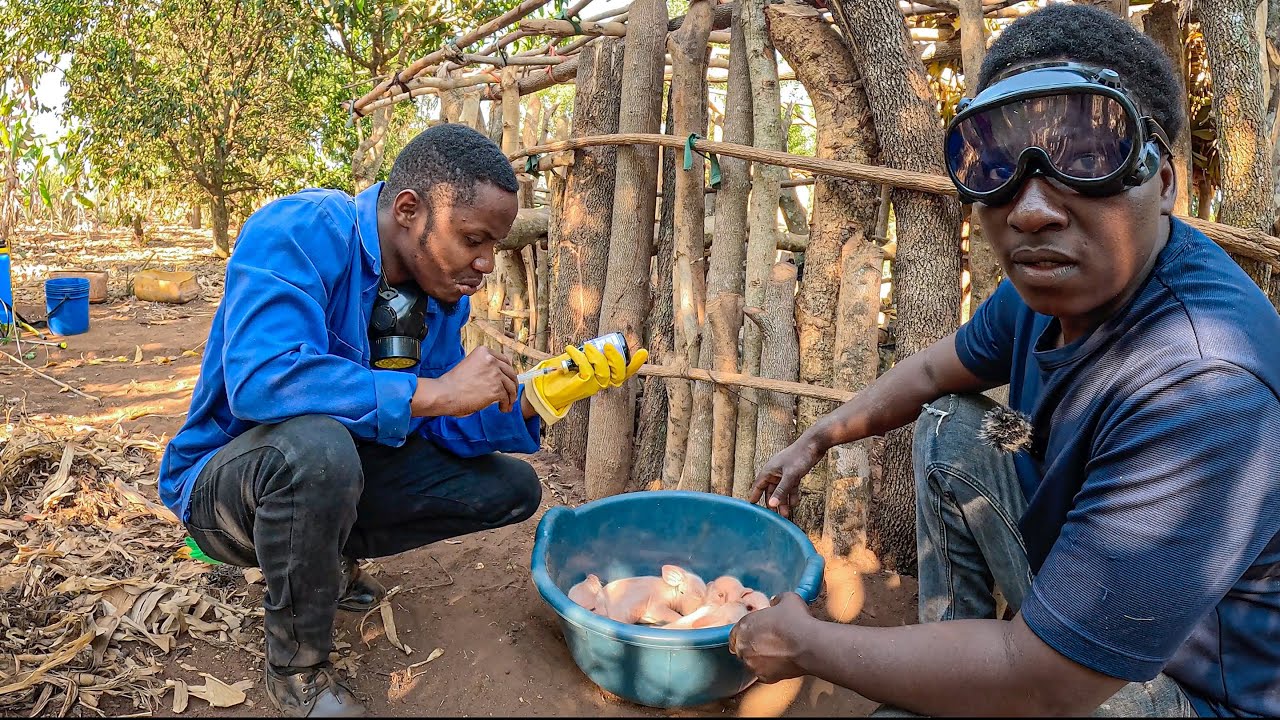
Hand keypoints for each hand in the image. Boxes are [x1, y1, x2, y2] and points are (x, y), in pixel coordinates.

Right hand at [412, 347, 517, 416]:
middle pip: (510, 373)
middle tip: (510, 395)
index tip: (507, 381)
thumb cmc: (453, 383)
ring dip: (510, 397)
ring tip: (507, 405)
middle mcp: (491, 360)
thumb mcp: (470, 366)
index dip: (507, 372)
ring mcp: (495, 374)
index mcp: (484, 352)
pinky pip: (506, 398)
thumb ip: (484, 368)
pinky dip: (506, 404)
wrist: (445, 394)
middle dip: (512, 385)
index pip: (504, 361)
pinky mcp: (496, 389)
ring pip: (510, 386)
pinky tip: (502, 409)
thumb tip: (499, 378)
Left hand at [524, 342, 647, 424]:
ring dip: (596, 356)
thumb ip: (592, 354)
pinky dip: (579, 357)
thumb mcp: (582, 360)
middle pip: (619, 373)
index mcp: (607, 376)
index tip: (643, 352)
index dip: (636, 364)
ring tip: (586, 346)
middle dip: (617, 358)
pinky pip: (587, 370)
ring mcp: (594, 386)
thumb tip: (599, 342)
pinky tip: (571, 349)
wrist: (549, 387)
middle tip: (608, 345)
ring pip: (604, 372)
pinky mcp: (582, 386)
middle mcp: (603, 383)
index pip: (626, 372)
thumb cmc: (567, 370)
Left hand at [729, 592, 813, 682]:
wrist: (809, 645)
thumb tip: (776, 603)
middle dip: (752, 646)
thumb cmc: (796, 621)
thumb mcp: (786, 599)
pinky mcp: (764, 678)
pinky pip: (764, 673)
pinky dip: (771, 669)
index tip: (755, 633)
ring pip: (752, 662)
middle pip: (742, 648)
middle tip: (768, 643)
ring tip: (777, 653)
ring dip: (761, 658)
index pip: (735, 633)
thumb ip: (776, 601)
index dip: (746, 633)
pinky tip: (783, 662)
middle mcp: (743, 646)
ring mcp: (752, 664)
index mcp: (744, 626)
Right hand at [749, 439, 822, 517]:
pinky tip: (794, 504)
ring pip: (781, 490)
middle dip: (772, 503)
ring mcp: (784, 472)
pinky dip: (791, 495)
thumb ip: (781, 491)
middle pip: (770, 490)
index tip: (751, 507)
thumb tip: (772, 505)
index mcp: (769, 470)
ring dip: (783, 501)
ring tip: (785, 515)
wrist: (814, 443)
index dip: (754, 496)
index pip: (758, 486)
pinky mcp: (794, 472)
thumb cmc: (799, 456)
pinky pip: (790, 486)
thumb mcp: (791, 476)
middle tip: (774, 516)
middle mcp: (775, 471)